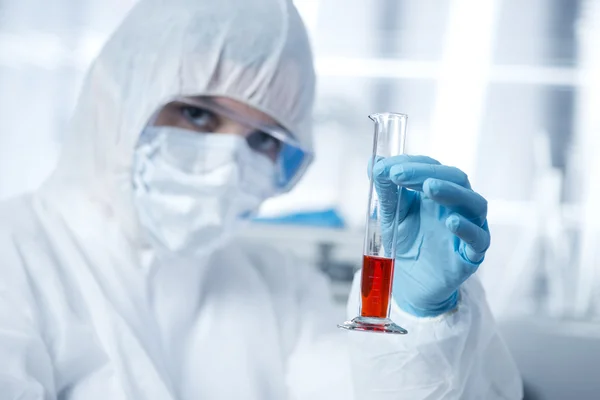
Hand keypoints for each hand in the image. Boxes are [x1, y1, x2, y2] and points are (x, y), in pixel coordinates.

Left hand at [372, 155, 489, 316]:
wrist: (410, 284)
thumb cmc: (406, 244)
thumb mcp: (391, 216)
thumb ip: (386, 191)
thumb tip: (374, 163)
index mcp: (437, 192)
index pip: (432, 168)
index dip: (412, 165)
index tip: (388, 169)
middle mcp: (457, 205)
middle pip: (455, 178)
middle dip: (428, 173)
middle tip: (400, 174)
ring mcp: (468, 228)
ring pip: (474, 203)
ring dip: (451, 192)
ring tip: (429, 187)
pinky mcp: (472, 254)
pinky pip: (478, 238)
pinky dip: (467, 228)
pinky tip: (451, 222)